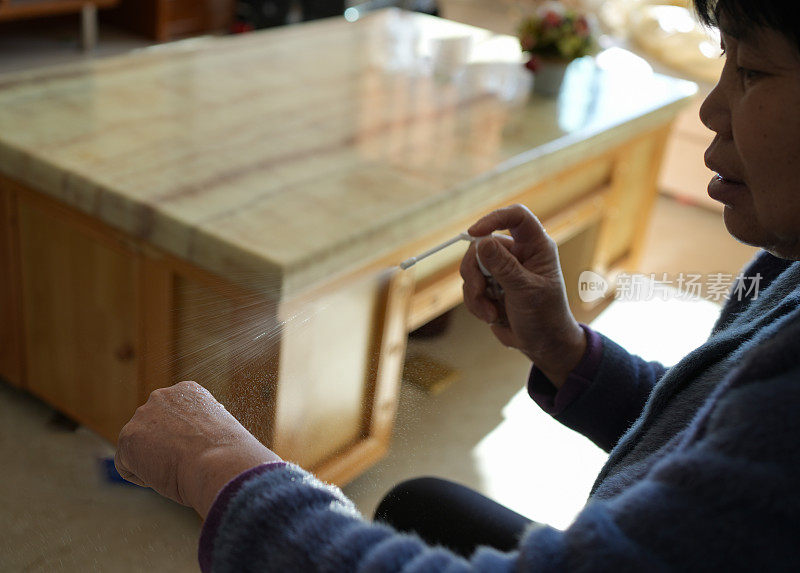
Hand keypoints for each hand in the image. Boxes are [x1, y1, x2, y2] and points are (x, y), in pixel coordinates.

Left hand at [115, 381, 280, 518]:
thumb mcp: (217, 431)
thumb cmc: (225, 454)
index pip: (175, 416)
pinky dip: (143, 477)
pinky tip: (163, 476)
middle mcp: (162, 396)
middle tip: (185, 463)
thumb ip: (199, 428)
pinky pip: (127, 465)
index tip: (199, 451)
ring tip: (176, 469)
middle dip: (165, 446)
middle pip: (154, 428)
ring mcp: (142, 415)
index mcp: (188, 390)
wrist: (218, 463)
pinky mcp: (127, 438)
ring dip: (153, 460)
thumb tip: (195, 439)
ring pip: (139, 446)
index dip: (186, 439)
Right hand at [460, 204, 585, 386]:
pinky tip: (491, 316)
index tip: (474, 233)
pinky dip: (475, 303)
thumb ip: (503, 267)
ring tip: (490, 313)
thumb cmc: (545, 317)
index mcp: (536, 247)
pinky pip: (470, 286)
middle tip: (479, 292)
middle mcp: (518, 254)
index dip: (494, 218)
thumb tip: (481, 242)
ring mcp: (502, 270)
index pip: (516, 217)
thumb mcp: (525, 291)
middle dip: (475, 272)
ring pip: (471, 268)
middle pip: (482, 246)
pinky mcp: (490, 287)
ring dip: (475, 293)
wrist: (542, 346)